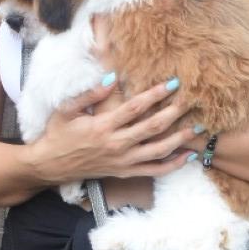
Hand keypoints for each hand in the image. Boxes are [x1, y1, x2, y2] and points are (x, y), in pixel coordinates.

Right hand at [29, 77, 196, 186]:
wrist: (50, 165)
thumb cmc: (58, 134)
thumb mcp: (66, 109)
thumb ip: (90, 93)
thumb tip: (111, 78)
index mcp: (102, 126)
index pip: (135, 108)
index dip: (155, 95)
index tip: (172, 83)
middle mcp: (116, 145)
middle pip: (152, 128)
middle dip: (174, 114)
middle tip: (192, 101)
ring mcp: (122, 161)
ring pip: (158, 151)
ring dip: (180, 139)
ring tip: (198, 128)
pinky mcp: (124, 172)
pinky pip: (154, 171)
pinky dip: (173, 165)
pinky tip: (189, 156)